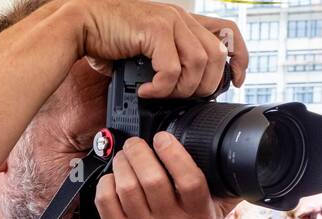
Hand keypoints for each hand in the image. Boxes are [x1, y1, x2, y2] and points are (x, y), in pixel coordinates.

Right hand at [74, 0, 246, 95]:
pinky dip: (161, 87)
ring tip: (161, 94)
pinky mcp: (154, 30)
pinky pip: (171, 68)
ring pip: (198, 63)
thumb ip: (164, 62)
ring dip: (181, 88)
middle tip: (181, 98)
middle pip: (216, 56)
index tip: (235, 80)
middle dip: (204, 85)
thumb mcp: (145, 51)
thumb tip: (176, 90)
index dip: (239, 58)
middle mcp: (181, 18)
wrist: (82, 24)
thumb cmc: (108, 39)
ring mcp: (169, 21)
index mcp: (183, 21)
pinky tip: (146, 91)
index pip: (228, 33)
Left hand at [96, 133, 230, 218]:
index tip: (163, 138)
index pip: (188, 180)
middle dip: (140, 153)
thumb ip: (231, 187)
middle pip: (152, 180)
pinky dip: (106, 183)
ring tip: (125, 156)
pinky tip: (113, 177)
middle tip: (136, 143)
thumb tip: (249, 157)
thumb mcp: (217, 212)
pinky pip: (105, 202)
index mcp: (196, 215)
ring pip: (126, 188)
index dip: (174, 153)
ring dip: (122, 164)